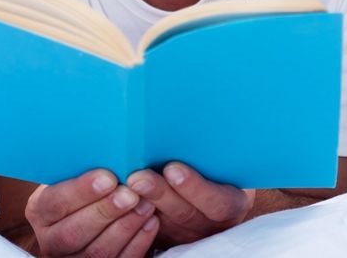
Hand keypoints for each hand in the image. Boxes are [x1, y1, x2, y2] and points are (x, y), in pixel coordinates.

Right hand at [24, 169, 158, 256]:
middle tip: (130, 193)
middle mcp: (51, 239)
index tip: (107, 177)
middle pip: (74, 233)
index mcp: (40, 211)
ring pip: (97, 252)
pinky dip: (137, 243)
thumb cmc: (82, 187)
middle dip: (105, 212)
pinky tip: (151, 222)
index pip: (55, 203)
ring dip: (125, 227)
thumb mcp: (71, 175)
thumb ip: (81, 167)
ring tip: (145, 204)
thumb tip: (107, 143)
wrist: (84, 212)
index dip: (81, 192)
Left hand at [125, 162, 253, 247]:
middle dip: (160, 193)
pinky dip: (130, 211)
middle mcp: (207, 222)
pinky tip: (116, 194)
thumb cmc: (220, 165)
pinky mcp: (161, 233)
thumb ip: (213, 150)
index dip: (195, 187)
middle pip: (184, 214)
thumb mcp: (225, 159)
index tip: (173, 169)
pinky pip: (145, 225)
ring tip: (126, 184)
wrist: (213, 188)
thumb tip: (196, 113)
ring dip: (142, 201)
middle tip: (138, 176)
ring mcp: (183, 231)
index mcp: (230, 203)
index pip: (218, 202)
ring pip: (162, 223)